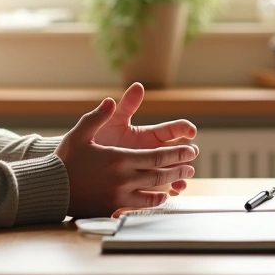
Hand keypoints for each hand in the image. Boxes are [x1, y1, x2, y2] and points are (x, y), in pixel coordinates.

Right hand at [55, 97, 198, 217]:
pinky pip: (140, 206)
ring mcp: (119, 196)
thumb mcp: (80, 133)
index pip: (157, 156)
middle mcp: (122, 179)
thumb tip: (110, 101)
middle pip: (159, 174)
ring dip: (170, 185)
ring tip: (182, 181)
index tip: (191, 149)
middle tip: (192, 165)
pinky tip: (161, 197)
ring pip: (153, 192)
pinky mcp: (113, 208)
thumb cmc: (65, 160)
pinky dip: (155, 201)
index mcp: (119, 159)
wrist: (51, 188)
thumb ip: (97, 116)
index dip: (177, 153)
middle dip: (179, 168)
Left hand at [93, 82, 197, 196]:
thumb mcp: (112, 122)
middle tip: (190, 153)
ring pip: (175, 171)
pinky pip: (164, 188)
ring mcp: (152, 169)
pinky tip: (174, 189)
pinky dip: (172, 188)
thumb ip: (126, 106)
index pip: (174, 129)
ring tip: (185, 173)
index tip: (190, 131)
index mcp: (150, 135)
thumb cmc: (98, 140)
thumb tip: (138, 86)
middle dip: (187, 152)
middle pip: (180, 151)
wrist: (83, 165)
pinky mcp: (147, 185)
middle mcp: (154, 152)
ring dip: (183, 171)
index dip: (185, 129)